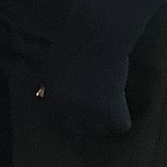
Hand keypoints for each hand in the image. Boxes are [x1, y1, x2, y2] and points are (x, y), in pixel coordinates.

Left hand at [38, 0, 154, 138]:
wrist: (97, 37)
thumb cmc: (74, 43)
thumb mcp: (51, 62)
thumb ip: (47, 81)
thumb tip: (43, 92)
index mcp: (52, 96)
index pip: (61, 120)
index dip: (73, 115)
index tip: (84, 110)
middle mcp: (68, 108)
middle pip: (80, 129)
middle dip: (88, 119)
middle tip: (99, 105)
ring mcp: (89, 111)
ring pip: (100, 129)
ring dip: (105, 119)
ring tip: (109, 101)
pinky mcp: (111, 110)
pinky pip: (120, 126)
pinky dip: (123, 118)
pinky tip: (121, 103)